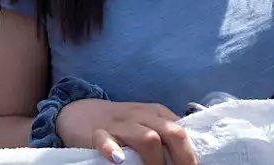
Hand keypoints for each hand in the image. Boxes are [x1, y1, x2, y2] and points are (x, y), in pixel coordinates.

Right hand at [56, 99, 197, 164]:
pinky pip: (105, 140)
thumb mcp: (146, 122)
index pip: (182, 130)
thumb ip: (165, 133)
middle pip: (171, 133)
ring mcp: (120, 124)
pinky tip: (118, 160)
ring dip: (156, 160)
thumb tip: (188, 155)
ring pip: (146, 137)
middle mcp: (142, 115)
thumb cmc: (121, 124)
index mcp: (157, 113)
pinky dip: (112, 149)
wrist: (82, 113)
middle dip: (183, 158)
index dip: (191, 154)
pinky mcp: (98, 133)